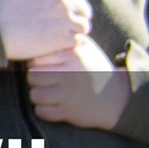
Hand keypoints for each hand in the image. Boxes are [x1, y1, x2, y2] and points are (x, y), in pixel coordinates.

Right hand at [0, 0, 89, 63]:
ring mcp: (64, 21)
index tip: (71, 6)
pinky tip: (63, 43)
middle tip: (69, 22)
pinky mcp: (62, 39)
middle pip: (85, 9)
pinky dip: (73, 42)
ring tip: (67, 33)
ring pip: (84, 26)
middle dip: (79, 15)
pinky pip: (78, 40)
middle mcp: (64, 3)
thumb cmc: (0, 7)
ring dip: (76, 30)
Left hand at [25, 41, 140, 133]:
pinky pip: (41, 111)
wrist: (116, 97)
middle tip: (44, 80)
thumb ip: (66, 40)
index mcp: (73, 57)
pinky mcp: (68, 111)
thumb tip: (39, 36)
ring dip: (38, 95)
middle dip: (35, 79)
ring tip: (48, 92)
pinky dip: (44, 110)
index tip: (43, 67)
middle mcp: (70, 74)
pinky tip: (53, 105)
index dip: (36, 64)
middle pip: (32, 76)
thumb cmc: (94, 70)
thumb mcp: (85, 50)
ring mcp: (69, 94)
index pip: (36, 59)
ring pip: (34, 95)